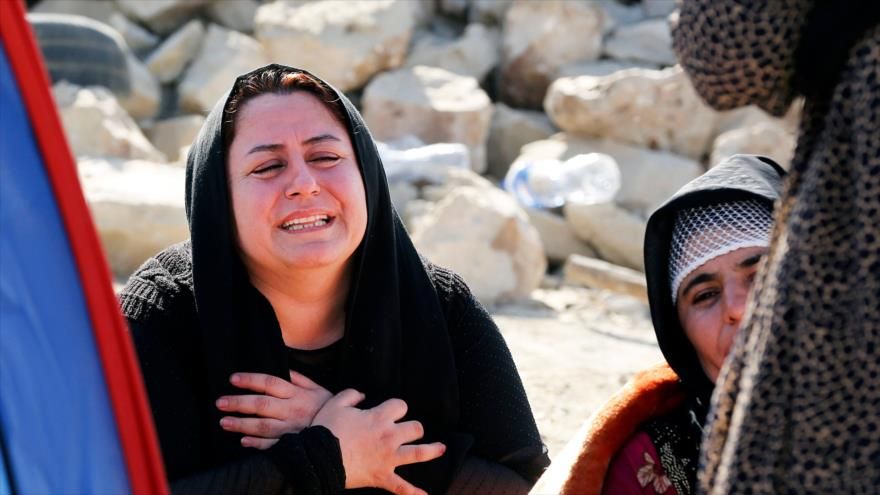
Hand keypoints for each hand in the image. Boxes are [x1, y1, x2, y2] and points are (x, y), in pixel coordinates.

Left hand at [216, 370, 332, 448]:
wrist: (344, 433)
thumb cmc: (328, 409)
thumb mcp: (318, 389)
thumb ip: (300, 379)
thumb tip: (285, 368)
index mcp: (297, 394)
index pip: (270, 383)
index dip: (251, 380)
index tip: (233, 379)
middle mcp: (292, 410)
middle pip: (261, 404)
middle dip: (239, 403)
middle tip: (220, 402)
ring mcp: (291, 428)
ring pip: (262, 425)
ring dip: (242, 424)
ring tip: (224, 422)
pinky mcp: (292, 444)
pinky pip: (272, 445)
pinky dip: (257, 444)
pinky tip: (243, 441)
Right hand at [314, 390, 445, 494]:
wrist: (319, 458)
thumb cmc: (326, 430)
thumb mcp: (335, 404)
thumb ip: (351, 395)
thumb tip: (362, 395)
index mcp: (378, 417)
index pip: (400, 406)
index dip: (397, 407)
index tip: (392, 411)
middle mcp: (389, 436)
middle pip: (415, 428)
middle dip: (414, 428)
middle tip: (409, 432)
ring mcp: (388, 457)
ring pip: (419, 453)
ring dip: (432, 450)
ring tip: (441, 449)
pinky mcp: (382, 476)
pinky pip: (402, 487)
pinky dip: (414, 493)